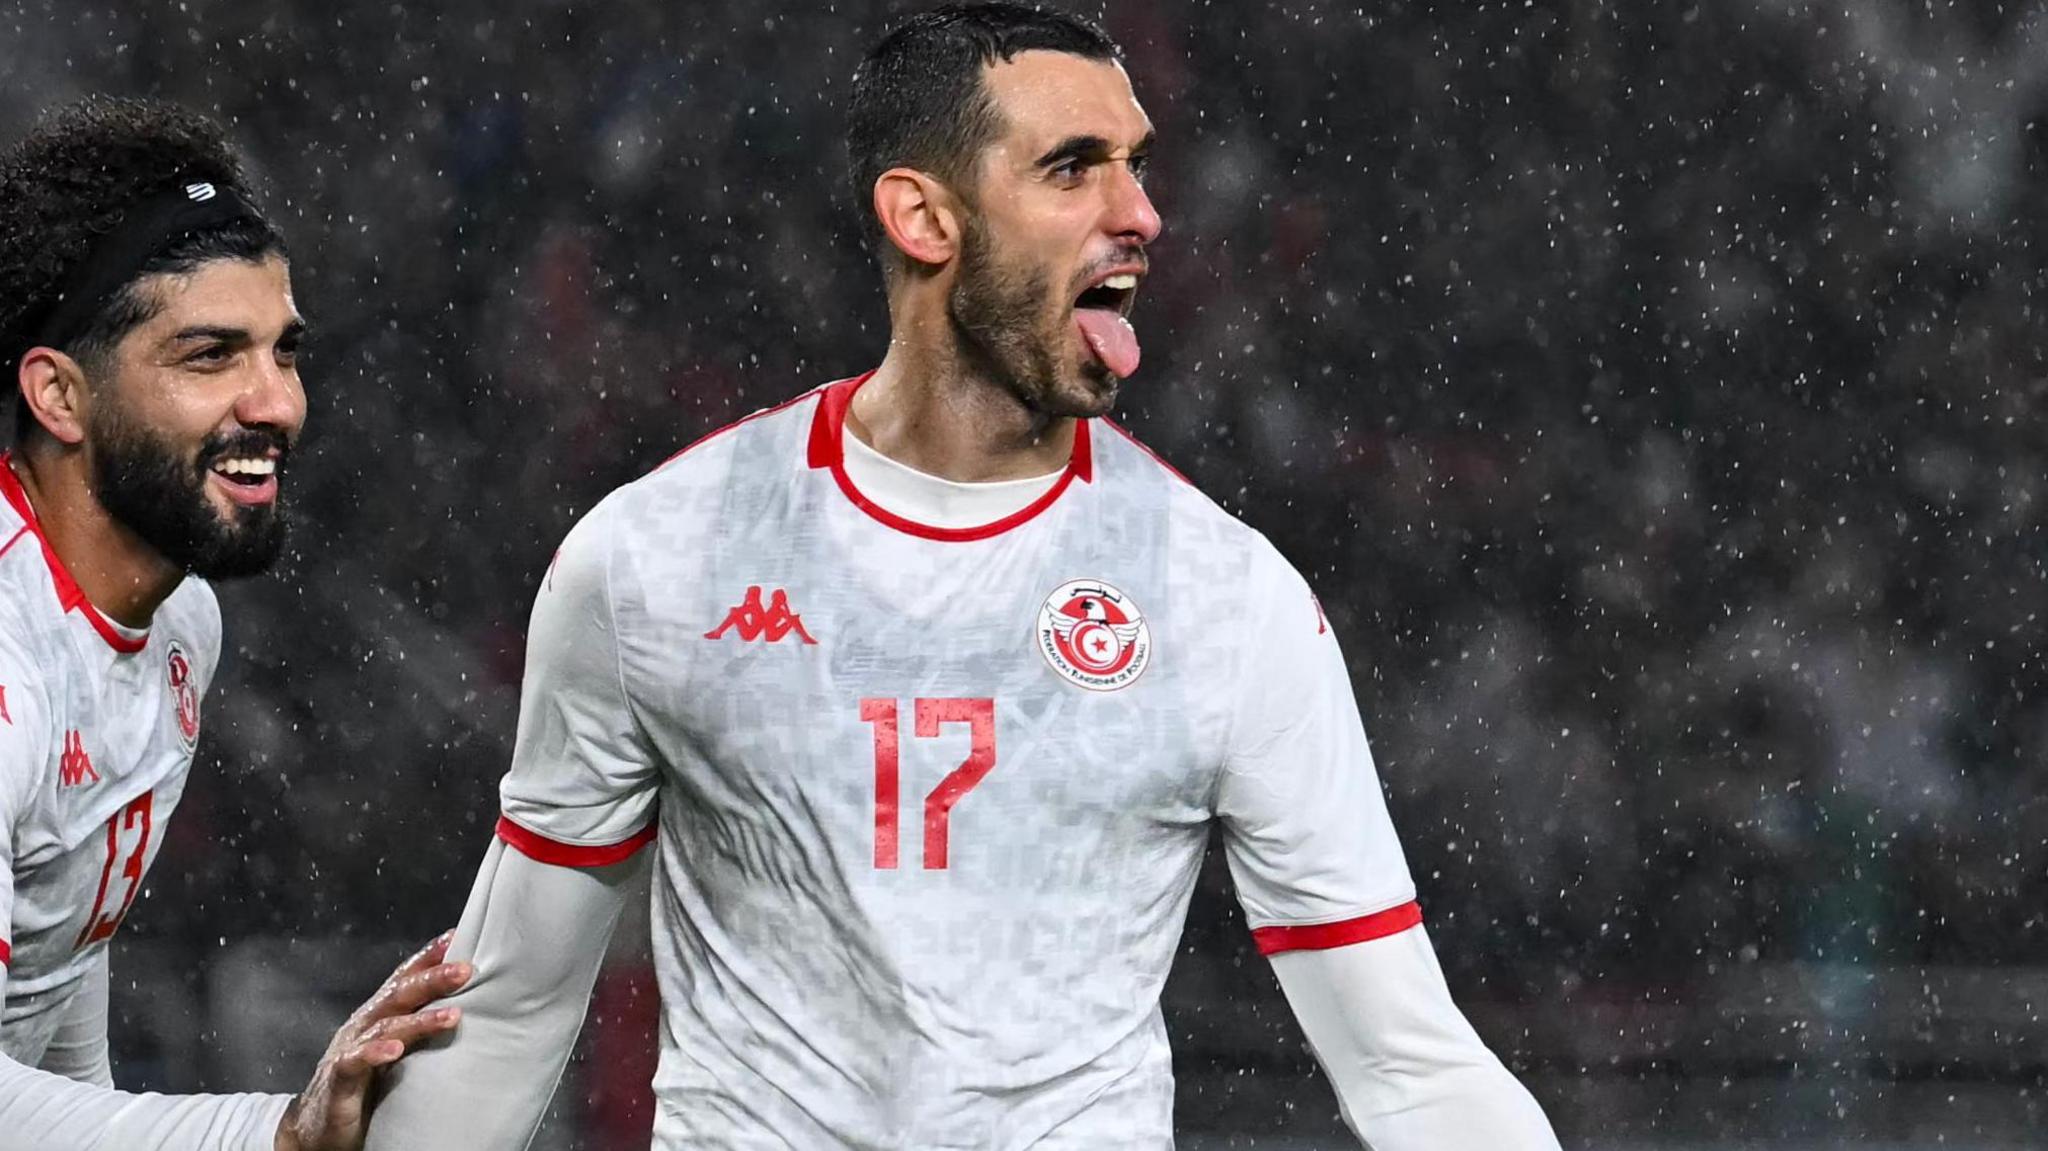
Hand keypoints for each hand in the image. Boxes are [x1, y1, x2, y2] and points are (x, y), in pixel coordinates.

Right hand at [273, 930, 472, 1150]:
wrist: (318, 1127)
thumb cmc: (366, 1085)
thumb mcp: (398, 1052)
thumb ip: (421, 1030)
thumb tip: (465, 1011)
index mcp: (379, 1015)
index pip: (404, 979)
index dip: (428, 957)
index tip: (457, 936)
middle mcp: (364, 1024)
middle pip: (399, 994)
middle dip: (432, 979)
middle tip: (465, 970)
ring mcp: (349, 1049)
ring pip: (386, 1025)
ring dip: (420, 1020)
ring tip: (452, 1015)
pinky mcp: (338, 1079)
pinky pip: (355, 1062)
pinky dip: (375, 1053)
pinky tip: (395, 1050)